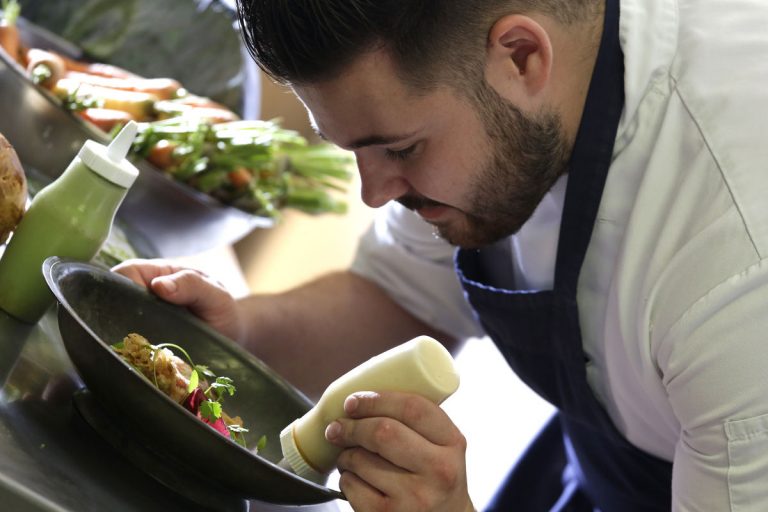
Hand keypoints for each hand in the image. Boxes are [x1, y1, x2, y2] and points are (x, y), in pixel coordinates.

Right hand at [111, 258, 242, 341]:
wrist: (231, 337)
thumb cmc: (223, 309)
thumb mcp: (216, 295)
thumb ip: (192, 285)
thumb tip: (158, 285)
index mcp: (157, 273)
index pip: (125, 272)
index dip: (123, 287)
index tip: (136, 309)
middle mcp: (143, 295)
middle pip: (112, 298)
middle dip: (115, 315)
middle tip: (134, 336)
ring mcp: (140, 318)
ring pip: (115, 323)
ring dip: (122, 336)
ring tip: (136, 351)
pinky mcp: (141, 341)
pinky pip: (126, 344)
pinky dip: (129, 352)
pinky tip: (137, 362)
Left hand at [325, 391, 474, 511]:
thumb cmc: (437, 479)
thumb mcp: (443, 448)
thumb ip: (420, 422)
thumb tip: (367, 394)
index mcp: (453, 444)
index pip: (413, 408)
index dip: (376, 399)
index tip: (352, 401)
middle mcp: (439, 471)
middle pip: (383, 432)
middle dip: (352, 426)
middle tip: (337, 427)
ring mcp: (415, 498)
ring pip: (361, 460)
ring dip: (346, 454)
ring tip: (350, 456)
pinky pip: (352, 486)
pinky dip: (346, 478)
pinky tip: (355, 479)